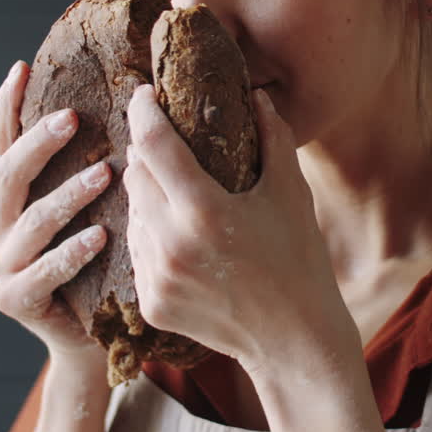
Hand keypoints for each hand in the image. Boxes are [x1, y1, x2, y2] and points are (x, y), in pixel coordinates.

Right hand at [0, 60, 113, 361]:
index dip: (8, 106)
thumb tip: (136, 105)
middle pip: (9, 175)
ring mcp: (2, 264)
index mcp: (12, 199)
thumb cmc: (105, 259)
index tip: (21, 67)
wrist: (94, 333)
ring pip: (30, 221)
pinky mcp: (14, 299)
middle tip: (74, 118)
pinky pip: (44, 271)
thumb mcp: (99, 205)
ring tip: (105, 174)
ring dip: (67, 195)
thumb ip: (97, 164)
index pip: (3, 144)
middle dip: (39, 143)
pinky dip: (72, 252)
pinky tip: (101, 236)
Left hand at [122, 84, 357, 375]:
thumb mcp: (291, 191)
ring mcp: (156, 278)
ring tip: (175, 189)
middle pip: (135, 176)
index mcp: (204, 211)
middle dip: (145, 151)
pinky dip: (150, 234)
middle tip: (162, 138)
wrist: (294, 338)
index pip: (153, 145)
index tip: (143, 93)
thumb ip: (273, 137)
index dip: (143, 112)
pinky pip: (137, 252)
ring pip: (132, 214)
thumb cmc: (299, 258)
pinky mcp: (150, 303)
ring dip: (146, 194)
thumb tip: (255, 94)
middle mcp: (171, 244)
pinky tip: (178, 232)